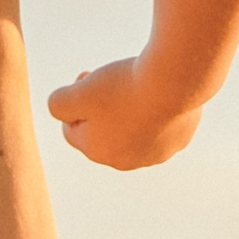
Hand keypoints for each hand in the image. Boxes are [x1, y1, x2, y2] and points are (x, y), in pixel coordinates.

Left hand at [45, 57, 202, 169]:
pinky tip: (158, 92)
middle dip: (100, 107)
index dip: (75, 101)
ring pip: (133, 130)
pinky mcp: (179, 140)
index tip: (86, 77)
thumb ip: (58, 104)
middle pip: (104, 132)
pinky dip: (155, 109)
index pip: (73, 129)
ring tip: (136, 85)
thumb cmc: (123, 88)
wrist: (174, 83)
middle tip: (106, 78)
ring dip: (129, 110)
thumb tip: (60, 110)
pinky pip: (160, 125)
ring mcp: (156, 153)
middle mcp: (127, 161)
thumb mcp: (77, 92)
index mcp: (98, 151)